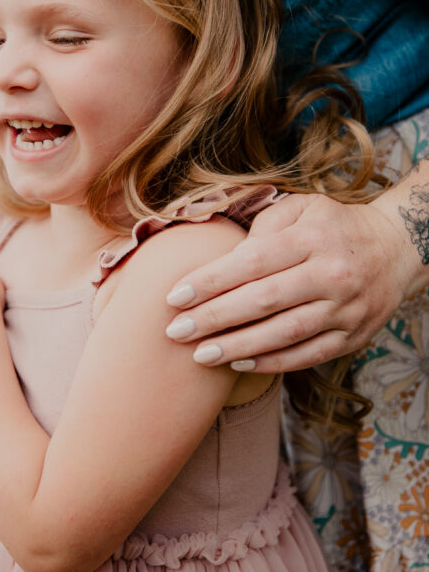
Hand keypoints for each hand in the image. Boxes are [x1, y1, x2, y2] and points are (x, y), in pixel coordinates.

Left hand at [164, 193, 413, 371]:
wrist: (395, 248)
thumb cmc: (332, 226)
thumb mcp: (302, 207)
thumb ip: (262, 227)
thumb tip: (223, 259)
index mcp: (313, 238)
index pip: (252, 262)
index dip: (210, 281)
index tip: (175, 296)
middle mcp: (331, 274)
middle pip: (263, 301)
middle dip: (213, 318)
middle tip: (175, 331)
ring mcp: (345, 309)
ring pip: (283, 334)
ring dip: (236, 348)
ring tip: (200, 355)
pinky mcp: (353, 337)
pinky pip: (306, 355)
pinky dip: (270, 362)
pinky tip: (239, 364)